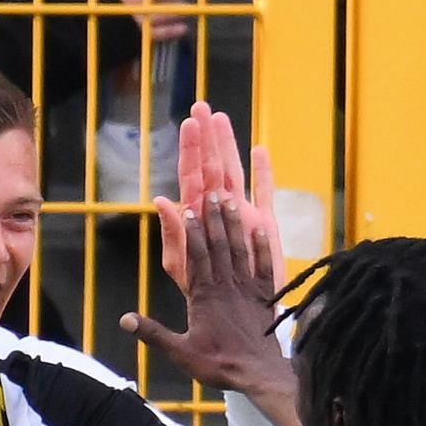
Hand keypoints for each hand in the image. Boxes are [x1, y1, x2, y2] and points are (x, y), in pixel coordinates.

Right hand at [119, 191, 286, 397]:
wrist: (258, 374)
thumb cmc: (218, 364)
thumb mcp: (179, 352)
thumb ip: (152, 333)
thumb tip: (124, 320)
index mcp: (204, 295)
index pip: (195, 256)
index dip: (191, 232)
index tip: (186, 209)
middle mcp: (226, 285)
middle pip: (218, 245)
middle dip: (213, 218)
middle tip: (211, 193)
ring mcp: (247, 289)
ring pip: (240, 249)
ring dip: (235, 225)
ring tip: (232, 201)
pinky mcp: (264, 297)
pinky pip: (265, 266)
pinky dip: (263, 248)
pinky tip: (261, 231)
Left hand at [158, 102, 284, 294]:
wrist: (233, 318)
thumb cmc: (201, 296)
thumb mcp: (181, 267)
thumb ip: (172, 236)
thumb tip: (161, 201)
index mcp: (196, 218)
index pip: (190, 176)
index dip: (189, 149)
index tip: (188, 123)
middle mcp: (218, 211)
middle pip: (211, 166)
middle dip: (206, 138)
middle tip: (202, 106)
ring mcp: (242, 215)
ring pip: (234, 173)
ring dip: (229, 146)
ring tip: (222, 119)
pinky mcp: (264, 226)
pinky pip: (264, 194)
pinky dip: (263, 174)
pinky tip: (260, 151)